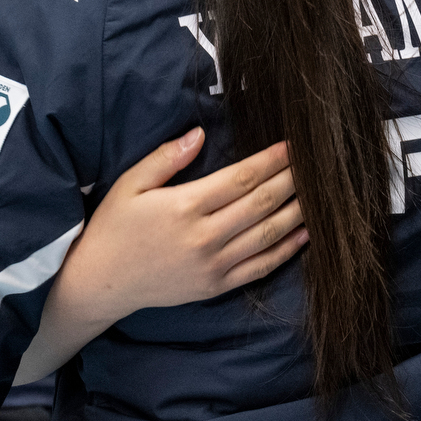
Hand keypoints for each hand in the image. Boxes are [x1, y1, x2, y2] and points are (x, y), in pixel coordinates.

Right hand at [63, 129, 306, 321]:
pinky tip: (304, 233)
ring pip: (268, 234)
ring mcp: (213, 265)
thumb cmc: (114, 227)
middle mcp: (204, 237)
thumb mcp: (130, 184)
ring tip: (320, 194)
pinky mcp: (216, 286)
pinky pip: (260, 267)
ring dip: (297, 212)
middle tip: (316, 163)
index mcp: (185, 206)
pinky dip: (286, 250)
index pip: (241, 178)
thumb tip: (199, 134)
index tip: (292, 145)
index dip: (271, 160)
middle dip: (292, 180)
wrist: (100, 282)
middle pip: (261, 203)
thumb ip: (165, 158)